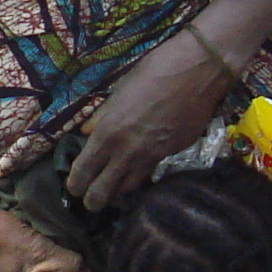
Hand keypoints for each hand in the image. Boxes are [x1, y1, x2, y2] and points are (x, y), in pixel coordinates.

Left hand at [70, 25, 238, 211]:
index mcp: (108, 132)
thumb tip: (86, 131)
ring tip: (112, 189)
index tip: (74, 188)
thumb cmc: (153, 71)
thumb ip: (101, 116)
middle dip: (93, 201)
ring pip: (129, 188)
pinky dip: (140, 176)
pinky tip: (137, 170)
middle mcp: (128, 151)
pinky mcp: (173, 154)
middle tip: (90, 200)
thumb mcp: (119, 91)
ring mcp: (153, 156)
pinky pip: (150, 173)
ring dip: (117, 192)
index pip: (84, 171)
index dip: (75, 185)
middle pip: (103, 192)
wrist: (197, 71)